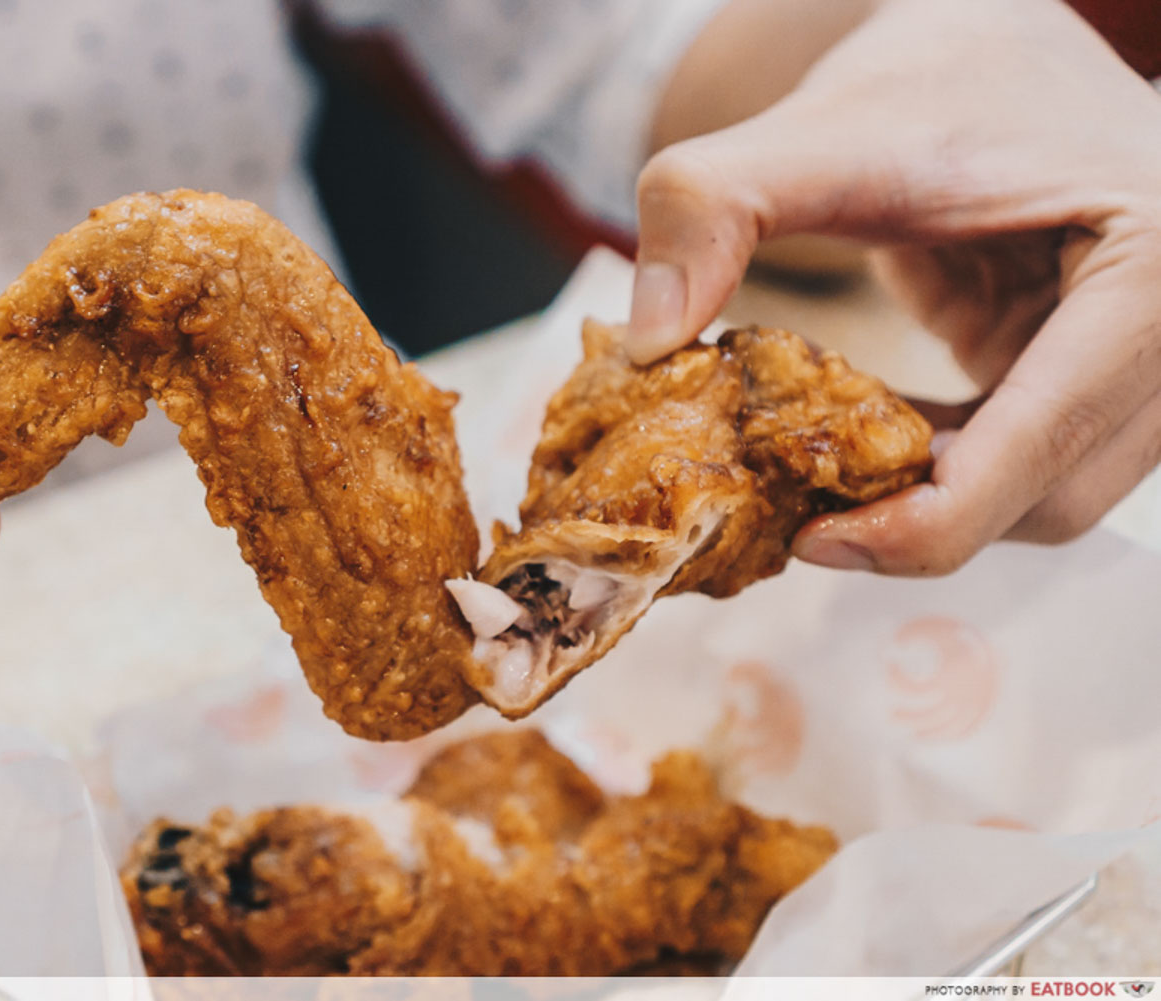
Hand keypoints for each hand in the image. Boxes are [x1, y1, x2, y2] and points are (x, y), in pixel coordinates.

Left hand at [628, 0, 1160, 574]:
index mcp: (1155, 260)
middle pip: (1057, 495)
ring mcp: (1152, 355)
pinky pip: (1022, 461)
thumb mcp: (816, 127)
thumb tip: (646, 340)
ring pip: (1044, 495)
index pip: (1050, 439)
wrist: (983, 42)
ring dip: (927, 504)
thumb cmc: (923, 69)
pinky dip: (937, 469)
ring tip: (811, 480)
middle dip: (922, 523)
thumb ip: (714, 208)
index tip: (814, 540)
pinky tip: (852, 447)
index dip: (928, 517)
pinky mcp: (1100, 372)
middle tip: (795, 524)